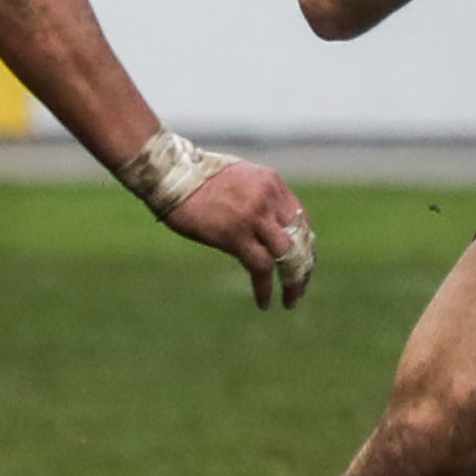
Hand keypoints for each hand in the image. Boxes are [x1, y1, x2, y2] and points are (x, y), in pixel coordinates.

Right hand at [162, 160, 316, 309]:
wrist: (170, 173)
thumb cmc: (197, 176)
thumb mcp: (238, 177)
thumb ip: (257, 196)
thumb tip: (265, 223)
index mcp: (271, 183)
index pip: (301, 220)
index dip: (305, 245)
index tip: (301, 263)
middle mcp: (268, 198)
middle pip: (300, 240)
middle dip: (304, 268)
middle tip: (300, 287)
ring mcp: (254, 216)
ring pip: (287, 257)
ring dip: (292, 282)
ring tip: (290, 301)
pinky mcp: (235, 234)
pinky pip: (260, 267)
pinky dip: (265, 288)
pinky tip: (265, 303)